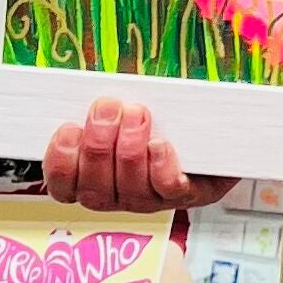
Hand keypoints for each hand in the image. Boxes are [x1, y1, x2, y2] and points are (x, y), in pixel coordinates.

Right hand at [44, 99, 234, 213]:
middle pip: (95, 189)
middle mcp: (121, 196)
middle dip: (97, 147)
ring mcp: (155, 198)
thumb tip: (89, 84)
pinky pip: (170, 190)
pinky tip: (161, 145)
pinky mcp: (191, 193)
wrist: (222, 130)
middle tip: (107, 108)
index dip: (60, 163)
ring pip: (130, 190)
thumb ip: (107, 102)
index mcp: (97, 180)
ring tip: (137, 114)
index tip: (67, 128)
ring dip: (129, 151)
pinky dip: (162, 169)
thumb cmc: (164, 113)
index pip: (64, 187)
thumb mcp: (128, 105)